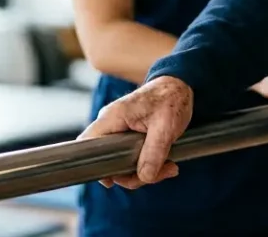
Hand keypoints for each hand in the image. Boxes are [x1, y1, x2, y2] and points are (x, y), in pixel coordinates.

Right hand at [78, 76, 192, 189]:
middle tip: (160, 174)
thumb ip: (154, 152)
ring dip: (146, 172)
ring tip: (170, 168)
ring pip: (122, 163)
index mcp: (112, 118)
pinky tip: (168, 164)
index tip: (112, 181)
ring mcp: (120, 132)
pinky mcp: (131, 138)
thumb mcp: (165, 127)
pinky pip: (133, 158)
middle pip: (108, 161)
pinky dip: (149, 165)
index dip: (95, 165)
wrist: (179, 86)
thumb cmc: (170, 99)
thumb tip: (144, 177)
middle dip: (133, 174)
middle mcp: (112, 125)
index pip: (88, 144)